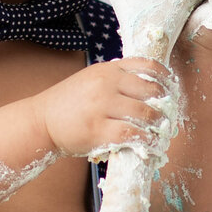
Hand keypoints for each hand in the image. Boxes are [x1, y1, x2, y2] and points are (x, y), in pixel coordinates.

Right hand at [35, 58, 171, 158]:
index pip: (147, 65)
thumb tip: (149, 87)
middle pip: (151, 91)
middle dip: (165, 106)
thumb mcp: (91, 79)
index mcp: (107, 70)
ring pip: (145, 114)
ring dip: (159, 126)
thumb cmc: (68, 102)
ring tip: (161, 134)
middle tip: (169, 118)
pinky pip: (132, 135)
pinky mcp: (97, 131)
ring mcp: (101, 107)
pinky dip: (146, 141)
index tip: (171, 90)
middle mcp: (106, 84)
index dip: (165, 78)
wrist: (40, 121)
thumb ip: (115, 79)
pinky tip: (149, 145)